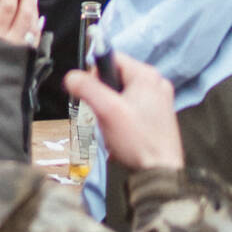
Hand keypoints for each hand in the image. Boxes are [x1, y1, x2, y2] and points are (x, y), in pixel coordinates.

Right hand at [66, 52, 182, 171]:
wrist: (160, 173)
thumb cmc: (137, 141)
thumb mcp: (106, 110)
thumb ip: (86, 88)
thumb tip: (71, 76)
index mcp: (147, 75)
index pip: (111, 58)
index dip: (94, 72)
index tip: (89, 92)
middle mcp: (156, 83)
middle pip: (116, 76)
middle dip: (103, 94)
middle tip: (101, 113)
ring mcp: (160, 100)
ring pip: (122, 93)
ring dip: (111, 107)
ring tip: (112, 126)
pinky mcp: (159, 116)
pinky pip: (132, 106)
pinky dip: (122, 116)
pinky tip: (121, 132)